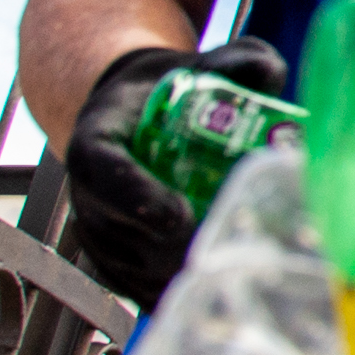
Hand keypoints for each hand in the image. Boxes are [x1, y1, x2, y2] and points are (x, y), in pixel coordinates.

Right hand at [60, 35, 290, 308]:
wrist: (134, 114)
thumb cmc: (172, 89)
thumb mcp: (201, 64)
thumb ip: (236, 61)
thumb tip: (268, 70)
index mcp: (96, 141)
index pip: (103, 171)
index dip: (136, 197)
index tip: (177, 215)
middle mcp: (86, 192)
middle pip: (120, 232)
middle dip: (174, 247)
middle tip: (231, 249)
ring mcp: (97, 231)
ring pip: (130, 267)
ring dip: (179, 274)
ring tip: (235, 270)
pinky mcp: (113, 260)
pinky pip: (137, 287)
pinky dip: (175, 293)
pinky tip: (219, 291)